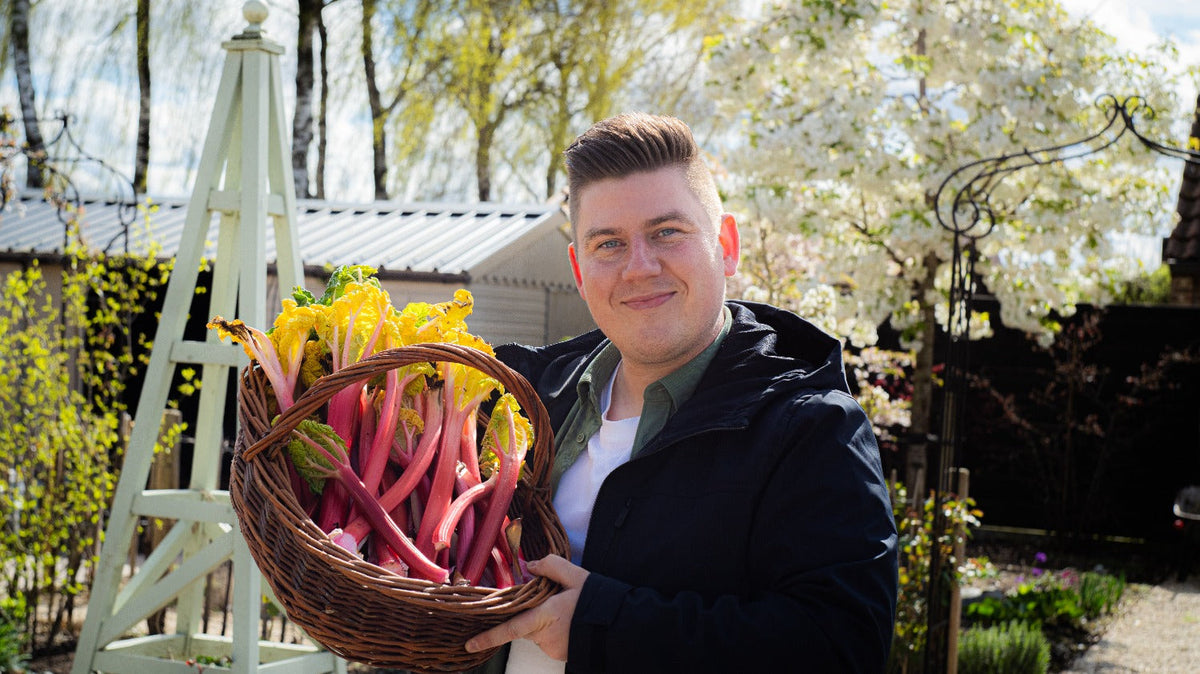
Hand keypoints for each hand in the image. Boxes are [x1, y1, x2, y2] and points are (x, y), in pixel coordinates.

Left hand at [464, 555, 588, 660]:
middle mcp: (544, 637)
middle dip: (532, 613)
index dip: (487, 638)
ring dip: (546, 621)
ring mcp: (553, 648)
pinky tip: (572, 620)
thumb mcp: (576, 576)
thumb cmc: (597, 601)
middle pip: (525, 625)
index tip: (469, 645)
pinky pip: (550, 639)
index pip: (509, 629)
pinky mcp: (561, 654)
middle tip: (556, 601)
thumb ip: (551, 566)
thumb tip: (530, 565)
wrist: (621, 626)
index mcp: (543, 617)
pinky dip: (556, 630)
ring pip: (538, 632)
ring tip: (570, 610)